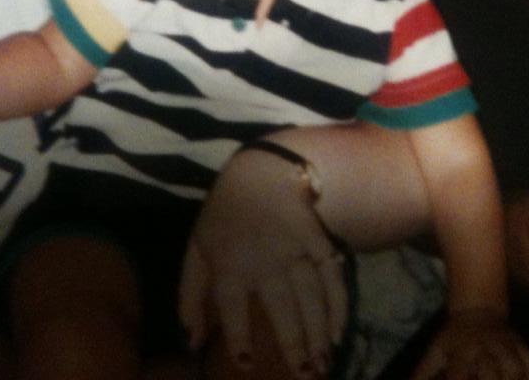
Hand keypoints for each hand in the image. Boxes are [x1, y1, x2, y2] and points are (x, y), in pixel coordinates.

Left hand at [178, 147, 347, 378]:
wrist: (259, 170)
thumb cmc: (225, 215)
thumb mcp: (197, 250)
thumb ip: (190, 295)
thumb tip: (190, 341)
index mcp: (229, 266)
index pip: (233, 309)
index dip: (239, 339)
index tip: (248, 365)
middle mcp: (263, 262)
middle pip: (281, 309)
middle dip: (294, 347)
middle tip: (305, 377)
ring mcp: (293, 250)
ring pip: (310, 297)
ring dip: (318, 332)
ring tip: (323, 364)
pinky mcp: (316, 240)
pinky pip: (330, 276)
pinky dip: (337, 304)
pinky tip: (338, 330)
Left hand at [411, 310, 528, 379]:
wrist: (477, 310)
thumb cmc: (454, 339)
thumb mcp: (436, 352)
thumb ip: (423, 374)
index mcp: (461, 350)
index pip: (458, 373)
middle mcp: (484, 347)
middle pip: (490, 371)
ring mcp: (505, 346)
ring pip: (515, 368)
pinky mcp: (522, 346)